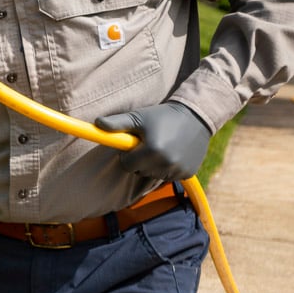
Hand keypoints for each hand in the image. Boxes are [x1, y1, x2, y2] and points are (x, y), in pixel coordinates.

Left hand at [95, 101, 211, 180]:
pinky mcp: (188, 173)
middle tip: (150, 144)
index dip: (128, 155)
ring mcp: (179, 170)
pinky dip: (168, 168)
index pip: (127, 165)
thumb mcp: (139, 117)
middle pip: (139, 172)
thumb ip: (117, 123)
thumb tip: (97, 123)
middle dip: (140, 160)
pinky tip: (174, 153)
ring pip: (154, 176)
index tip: (135, 144)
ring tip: (162, 147)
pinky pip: (169, 177)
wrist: (197, 116)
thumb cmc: (162, 116)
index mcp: (152, 150)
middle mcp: (167, 163)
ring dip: (154, 165)